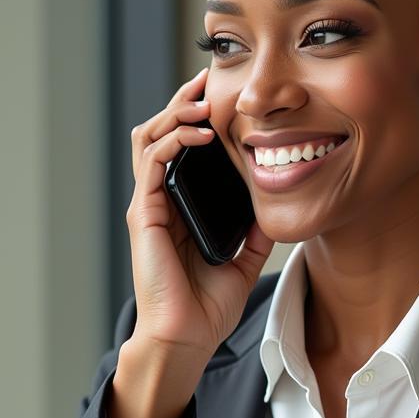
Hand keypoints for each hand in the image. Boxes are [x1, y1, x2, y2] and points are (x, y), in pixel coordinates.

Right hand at [125, 66, 273, 361]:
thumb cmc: (207, 304)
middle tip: (210, 80)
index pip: (182, 147)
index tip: (226, 96)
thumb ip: (255, 229)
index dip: (199, 117)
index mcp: (180, 205)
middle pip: (161, 131)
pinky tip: (200, 135)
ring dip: (175, 113)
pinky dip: (175, 140)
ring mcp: (148, 204)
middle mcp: (159, 199)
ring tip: (204, 100)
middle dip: (184, 101)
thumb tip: (275, 204)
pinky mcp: (143, 213)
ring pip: (150, 137)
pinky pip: (153, 162)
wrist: (187, 336)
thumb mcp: (244, 256)